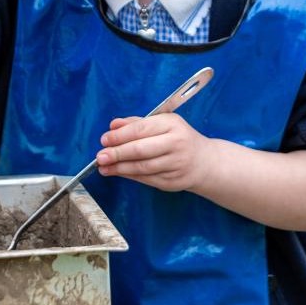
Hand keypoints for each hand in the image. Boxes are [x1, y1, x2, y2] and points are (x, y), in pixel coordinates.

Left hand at [95, 113, 212, 191]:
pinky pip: (147, 179)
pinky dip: (130, 176)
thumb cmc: (179, 138)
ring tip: (105, 167)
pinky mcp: (173, 181)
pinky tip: (118, 172)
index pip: (141, 129)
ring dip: (120, 168)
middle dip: (118, 153)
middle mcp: (176, 143)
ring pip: (143, 167)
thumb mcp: (163, 123)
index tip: (104, 139)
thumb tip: (113, 125)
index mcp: (172, 124)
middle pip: (141, 150)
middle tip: (101, 156)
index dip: (120, 136)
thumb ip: (137, 123)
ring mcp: (176, 164)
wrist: (205, 162)